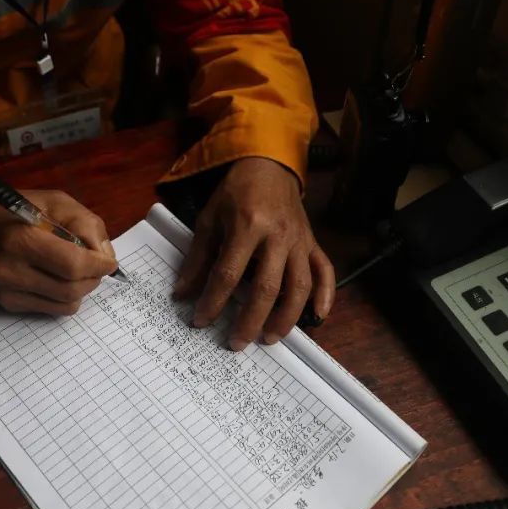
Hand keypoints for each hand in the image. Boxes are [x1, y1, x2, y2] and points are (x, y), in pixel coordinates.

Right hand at [0, 188, 117, 314]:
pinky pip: (53, 310)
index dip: (99, 266)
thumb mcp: (57, 202)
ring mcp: (6, 290)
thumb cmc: (20, 209)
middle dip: (94, 278)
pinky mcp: (7, 303)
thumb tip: (105, 257)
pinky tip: (60, 279)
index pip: (73, 265)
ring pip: (66, 304)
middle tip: (97, 266)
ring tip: (78, 271)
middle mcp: (10, 270)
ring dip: (83, 289)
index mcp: (22, 239)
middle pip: (72, 288)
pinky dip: (66, 297)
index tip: (109, 262)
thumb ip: (86, 225)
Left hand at [174, 157, 334, 349]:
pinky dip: (325, 296)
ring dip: (286, 316)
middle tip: (236, 343)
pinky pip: (324, 271)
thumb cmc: (236, 192)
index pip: (228, 274)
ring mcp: (299, 241)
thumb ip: (198, 258)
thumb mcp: (209, 219)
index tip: (200, 321)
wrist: (268, 165)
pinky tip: (317, 318)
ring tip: (270, 338)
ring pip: (299, 286)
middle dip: (250, 320)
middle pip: (267, 287)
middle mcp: (277, 236)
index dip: (213, 301)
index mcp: (248, 226)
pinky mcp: (312, 243)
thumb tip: (182, 294)